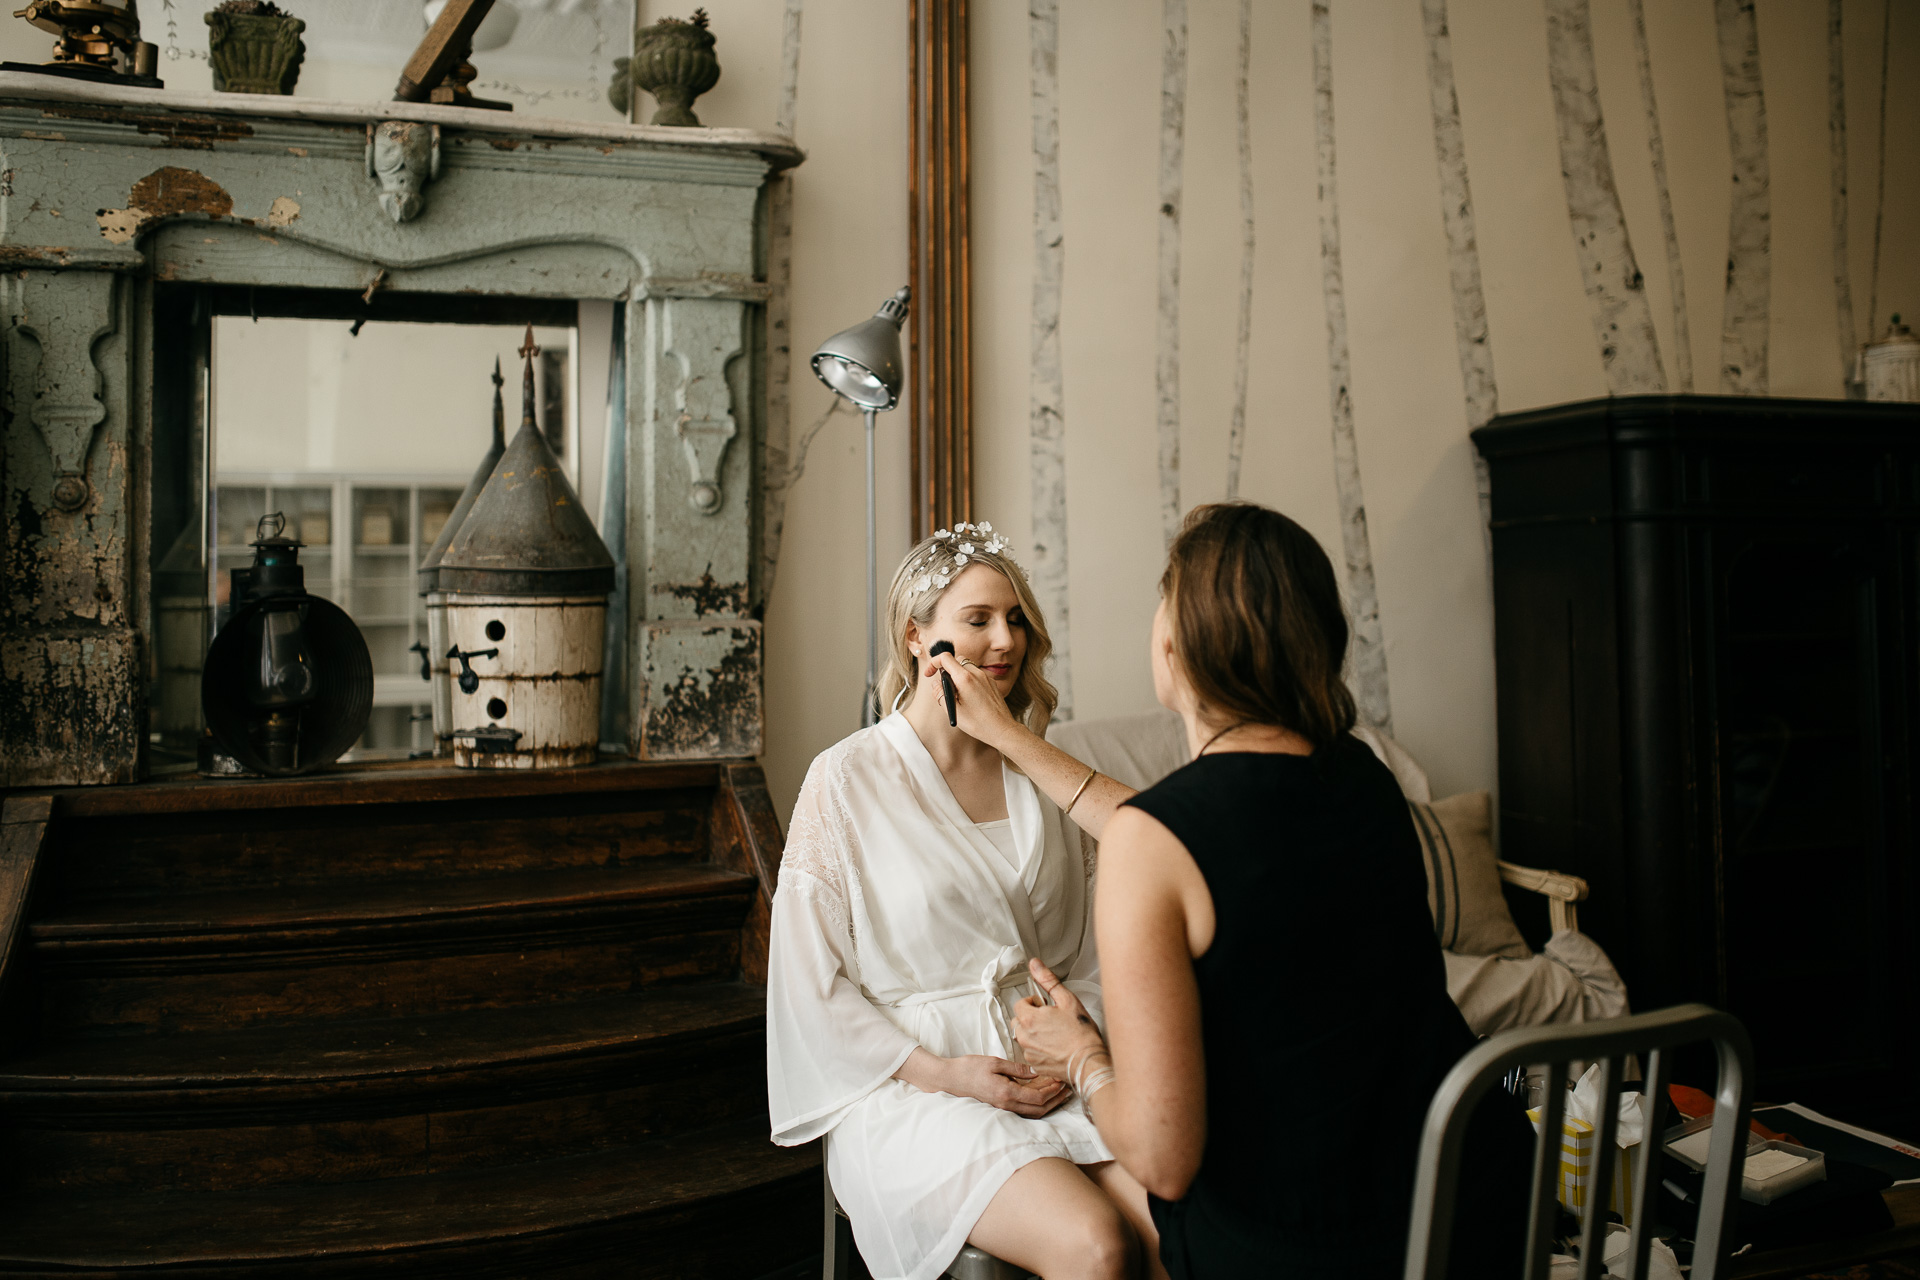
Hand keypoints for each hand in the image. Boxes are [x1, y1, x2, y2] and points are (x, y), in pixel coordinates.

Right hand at [923, 650, 1020, 747]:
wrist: (1002, 729)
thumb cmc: (977, 723)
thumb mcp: (953, 710)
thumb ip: (940, 693)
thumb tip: (936, 684)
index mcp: (964, 678)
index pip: (945, 658)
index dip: (933, 663)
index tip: (929, 675)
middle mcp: (976, 673)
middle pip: (956, 660)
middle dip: (946, 670)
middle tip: (945, 688)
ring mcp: (985, 677)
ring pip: (966, 667)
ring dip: (958, 675)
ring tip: (958, 695)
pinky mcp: (992, 683)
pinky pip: (976, 675)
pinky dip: (968, 680)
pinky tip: (970, 698)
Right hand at [934, 1053, 1070, 1117]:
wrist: (950, 1079)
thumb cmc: (970, 1068)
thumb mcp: (995, 1062)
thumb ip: (1017, 1068)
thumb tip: (1037, 1071)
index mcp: (1006, 1093)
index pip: (1038, 1098)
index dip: (1053, 1091)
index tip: (1062, 1080)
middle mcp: (1006, 1105)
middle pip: (1039, 1110)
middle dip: (1055, 1100)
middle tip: (1066, 1089)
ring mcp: (1003, 1109)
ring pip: (1032, 1113)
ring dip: (1048, 1105)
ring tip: (1059, 1093)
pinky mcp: (1000, 1107)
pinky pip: (1023, 1111)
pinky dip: (1036, 1106)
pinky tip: (1041, 1096)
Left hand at [1014, 959, 1105, 1081]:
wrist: (1088, 1062)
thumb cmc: (1081, 1033)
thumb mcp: (1067, 1000)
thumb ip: (1048, 980)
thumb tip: (1035, 965)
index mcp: (1029, 1018)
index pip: (1020, 1004)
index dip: (1034, 1003)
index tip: (1046, 1007)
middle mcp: (1024, 1036)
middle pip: (1019, 1020)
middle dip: (1032, 1018)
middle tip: (1051, 1020)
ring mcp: (1029, 1052)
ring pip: (1024, 1037)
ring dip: (1034, 1033)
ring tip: (1055, 1034)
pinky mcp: (1035, 1065)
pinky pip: (1031, 1052)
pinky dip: (1039, 1049)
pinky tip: (1055, 1048)